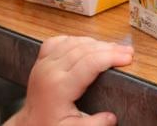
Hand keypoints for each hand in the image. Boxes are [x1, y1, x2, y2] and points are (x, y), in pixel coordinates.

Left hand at [6, 36, 133, 125]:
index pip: (90, 63)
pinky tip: (87, 43)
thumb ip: (94, 124)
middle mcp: (50, 70)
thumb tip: (112, 117)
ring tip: (114, 47)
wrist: (28, 124)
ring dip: (95, 42)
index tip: (128, 58)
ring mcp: (44, 63)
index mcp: (59, 87)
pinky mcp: (40, 61)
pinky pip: (58, 41)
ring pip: (72, 42)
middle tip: (128, 52)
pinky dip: (75, 39)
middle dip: (109, 48)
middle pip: (84, 49)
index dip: (111, 58)